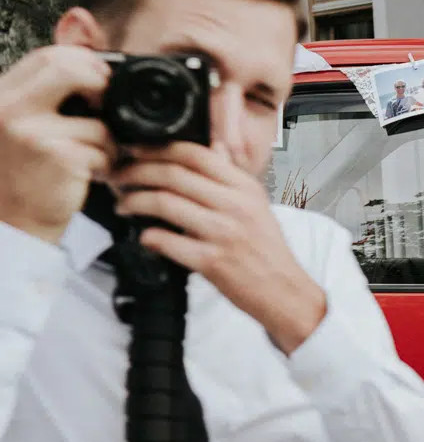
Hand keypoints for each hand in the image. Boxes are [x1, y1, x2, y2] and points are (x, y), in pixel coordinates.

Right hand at [0, 45, 112, 243]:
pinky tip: (91, 173)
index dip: (83, 61)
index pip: (46, 56)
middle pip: (68, 68)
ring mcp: (32, 132)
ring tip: (97, 155)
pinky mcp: (57, 156)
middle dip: (100, 83)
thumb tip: (95, 68)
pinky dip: (107, 162)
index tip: (101, 78)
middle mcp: (10, 108)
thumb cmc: (25, 173)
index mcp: (3, 95)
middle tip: (110, 107)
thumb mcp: (24, 125)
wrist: (13, 220)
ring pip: (97, 120)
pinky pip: (102, 148)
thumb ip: (47, 97)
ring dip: (109, 140)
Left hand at [110, 142, 326, 353]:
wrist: (285, 293)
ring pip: (164, 203)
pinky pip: (167, 241)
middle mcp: (236, 206)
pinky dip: (148, 236)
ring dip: (134, 202)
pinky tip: (143, 236)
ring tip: (123, 205)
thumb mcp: (258, 206)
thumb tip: (214, 148)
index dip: (157, 148)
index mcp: (245, 188)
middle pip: (173, 174)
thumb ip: (233, 177)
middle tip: (119, 178)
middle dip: (135, 172)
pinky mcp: (212, 262)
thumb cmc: (267, 252)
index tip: (134, 151)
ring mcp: (224, 234)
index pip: (195, 154)